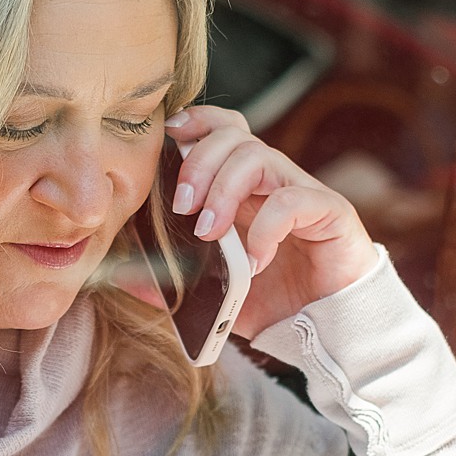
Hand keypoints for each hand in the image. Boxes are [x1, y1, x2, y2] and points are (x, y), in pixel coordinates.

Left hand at [164, 104, 377, 334]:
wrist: (328, 333)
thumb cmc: (274, 304)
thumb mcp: (213, 292)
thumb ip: (173, 280)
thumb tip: (123, 277)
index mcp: (246, 190)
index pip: (224, 131)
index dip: (197, 123)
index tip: (168, 138)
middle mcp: (274, 183)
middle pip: (237, 136)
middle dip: (200, 161)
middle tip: (183, 205)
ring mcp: (304, 194)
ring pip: (261, 157)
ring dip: (225, 190)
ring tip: (210, 233)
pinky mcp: (331, 214)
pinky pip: (295, 201)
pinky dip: (266, 227)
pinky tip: (256, 261)